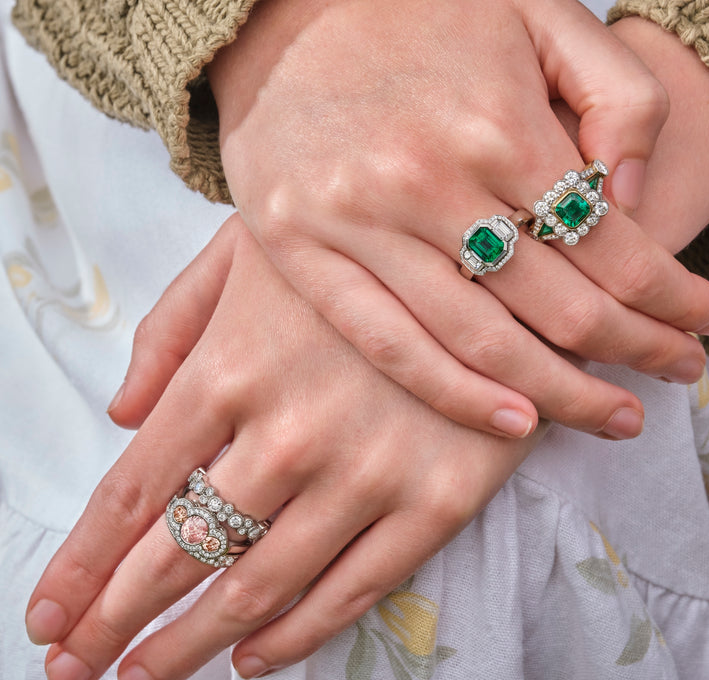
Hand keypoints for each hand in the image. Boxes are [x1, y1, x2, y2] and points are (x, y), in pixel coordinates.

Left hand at [27, 215, 542, 679]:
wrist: (489, 250)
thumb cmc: (360, 242)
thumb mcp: (250, 248)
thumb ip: (174, 324)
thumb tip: (120, 413)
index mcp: (235, 365)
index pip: (135, 490)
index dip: (83, 564)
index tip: (49, 615)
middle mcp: (291, 432)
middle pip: (183, 552)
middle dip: (117, 620)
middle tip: (76, 667)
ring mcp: (368, 473)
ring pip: (262, 587)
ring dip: (194, 645)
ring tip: (148, 675)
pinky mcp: (438, 499)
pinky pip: (357, 588)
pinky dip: (299, 634)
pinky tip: (257, 658)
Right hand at [210, 0, 708, 440]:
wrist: (297, 26)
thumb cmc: (429, 29)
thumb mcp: (546, 19)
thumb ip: (622, 93)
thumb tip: (633, 194)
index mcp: (497, 124)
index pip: (612, 243)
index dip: (671, 296)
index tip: (705, 322)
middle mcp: (429, 182)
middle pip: (558, 305)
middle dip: (636, 349)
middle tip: (678, 371)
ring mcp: (361, 226)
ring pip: (482, 342)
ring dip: (563, 393)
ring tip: (616, 416)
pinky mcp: (307, 255)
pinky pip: (391, 346)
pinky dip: (457, 396)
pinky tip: (516, 423)